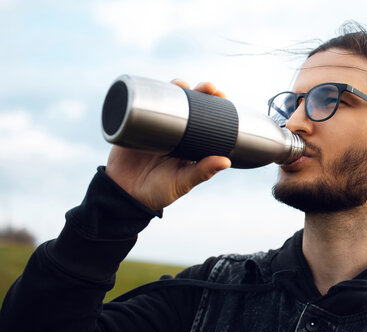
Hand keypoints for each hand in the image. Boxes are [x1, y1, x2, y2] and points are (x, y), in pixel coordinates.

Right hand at [105, 80, 230, 210]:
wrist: (123, 196)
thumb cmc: (157, 192)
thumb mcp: (182, 182)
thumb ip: (201, 172)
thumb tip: (226, 161)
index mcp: (188, 144)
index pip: (204, 120)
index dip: (213, 106)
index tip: (222, 96)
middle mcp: (174, 133)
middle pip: (187, 106)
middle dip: (198, 92)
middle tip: (208, 88)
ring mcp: (154, 128)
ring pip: (166, 102)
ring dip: (175, 88)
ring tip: (182, 84)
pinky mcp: (133, 127)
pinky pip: (139, 108)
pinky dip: (145, 95)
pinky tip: (153, 86)